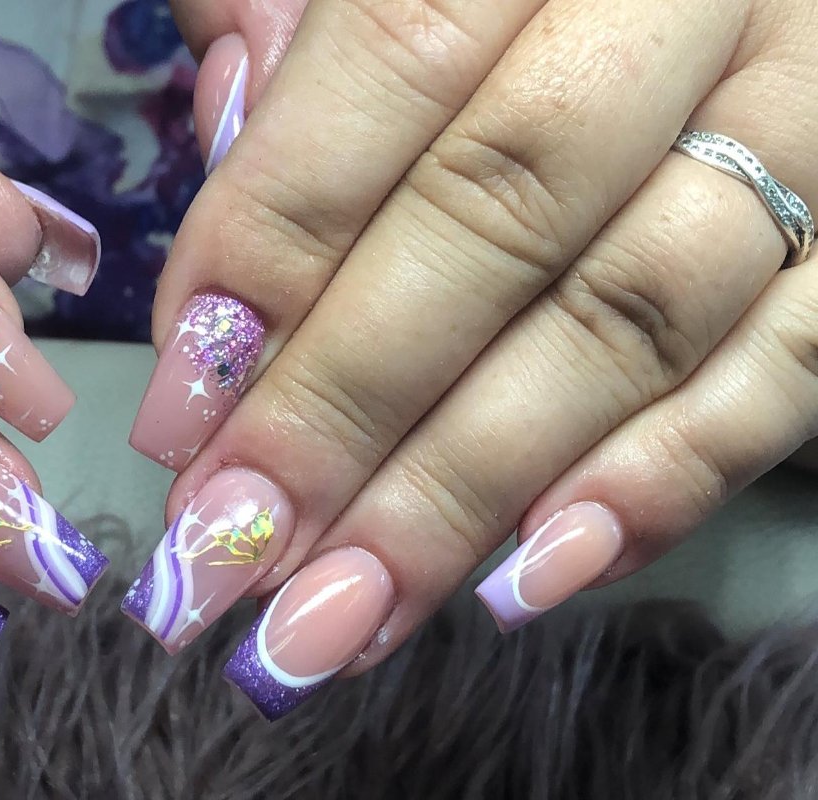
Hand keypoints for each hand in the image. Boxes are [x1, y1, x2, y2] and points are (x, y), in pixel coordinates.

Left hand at [123, 0, 817, 719]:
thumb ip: (302, 4)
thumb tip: (227, 118)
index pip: (392, 65)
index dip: (273, 250)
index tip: (176, 417)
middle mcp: (690, 0)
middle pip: (500, 219)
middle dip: (345, 409)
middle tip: (225, 556)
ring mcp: (806, 113)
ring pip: (633, 318)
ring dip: (468, 489)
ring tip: (336, 613)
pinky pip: (794, 363)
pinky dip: (663, 480)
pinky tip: (530, 578)